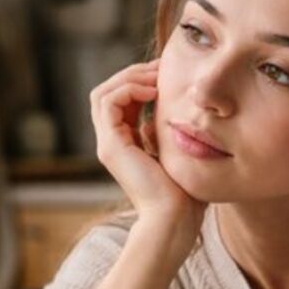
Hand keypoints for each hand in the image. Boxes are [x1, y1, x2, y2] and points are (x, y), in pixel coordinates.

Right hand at [90, 59, 204, 245]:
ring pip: (103, 93)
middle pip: (109, 92)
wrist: (174, 220)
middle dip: (134, 74)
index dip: (142, 81)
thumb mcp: (179, 155)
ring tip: (156, 78)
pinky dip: (129, 89)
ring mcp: (108, 145)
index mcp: (126, 145)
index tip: (167, 74)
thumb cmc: (185, 195)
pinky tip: (154, 92)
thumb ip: (170, 134)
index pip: (122, 100)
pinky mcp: (111, 147)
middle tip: (161, 67)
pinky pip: (109, 101)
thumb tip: (172, 114)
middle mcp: (112, 144)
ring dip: (130, 78)